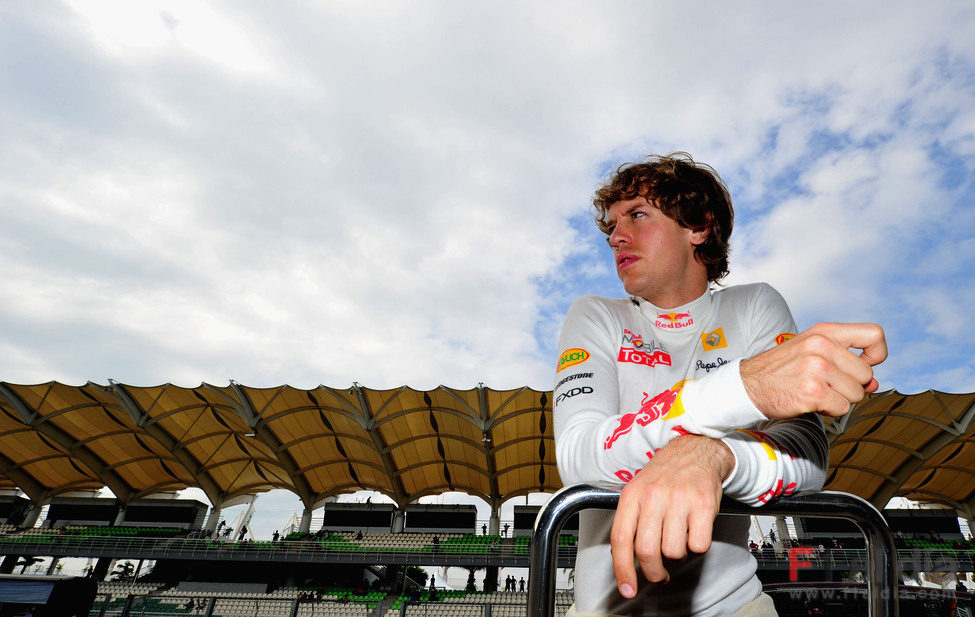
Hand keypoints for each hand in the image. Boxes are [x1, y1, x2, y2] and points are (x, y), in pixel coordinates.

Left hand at [610, 435, 733, 596]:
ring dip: (677, 555)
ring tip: (678, 540)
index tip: (628, 588)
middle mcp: (653, 496)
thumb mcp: (638, 490)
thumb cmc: (665, 475)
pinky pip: (698, 544)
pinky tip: (694, 530)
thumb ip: (630, 521)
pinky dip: (697, 546)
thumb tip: (624, 559)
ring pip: (673, 551)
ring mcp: (679, 499)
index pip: (621, 539)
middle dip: (653, 572)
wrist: (696, 450)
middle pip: (646, 551)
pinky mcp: (704, 504)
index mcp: (632, 495)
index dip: (623, 569)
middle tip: (659, 573)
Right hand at [741, 322, 886, 418]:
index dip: (877, 354)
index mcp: (824, 332)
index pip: (874, 334)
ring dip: (840, 399)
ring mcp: (817, 369)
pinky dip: (830, 411)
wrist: (747, 385)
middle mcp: (822, 347)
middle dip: (852, 385)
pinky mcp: (812, 392)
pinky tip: (811, 402)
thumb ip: (844, 361)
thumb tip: (874, 383)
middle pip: (867, 373)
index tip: (864, 364)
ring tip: (816, 392)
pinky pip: (842, 408)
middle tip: (828, 385)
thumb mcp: (811, 351)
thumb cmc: (780, 369)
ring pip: (856, 393)